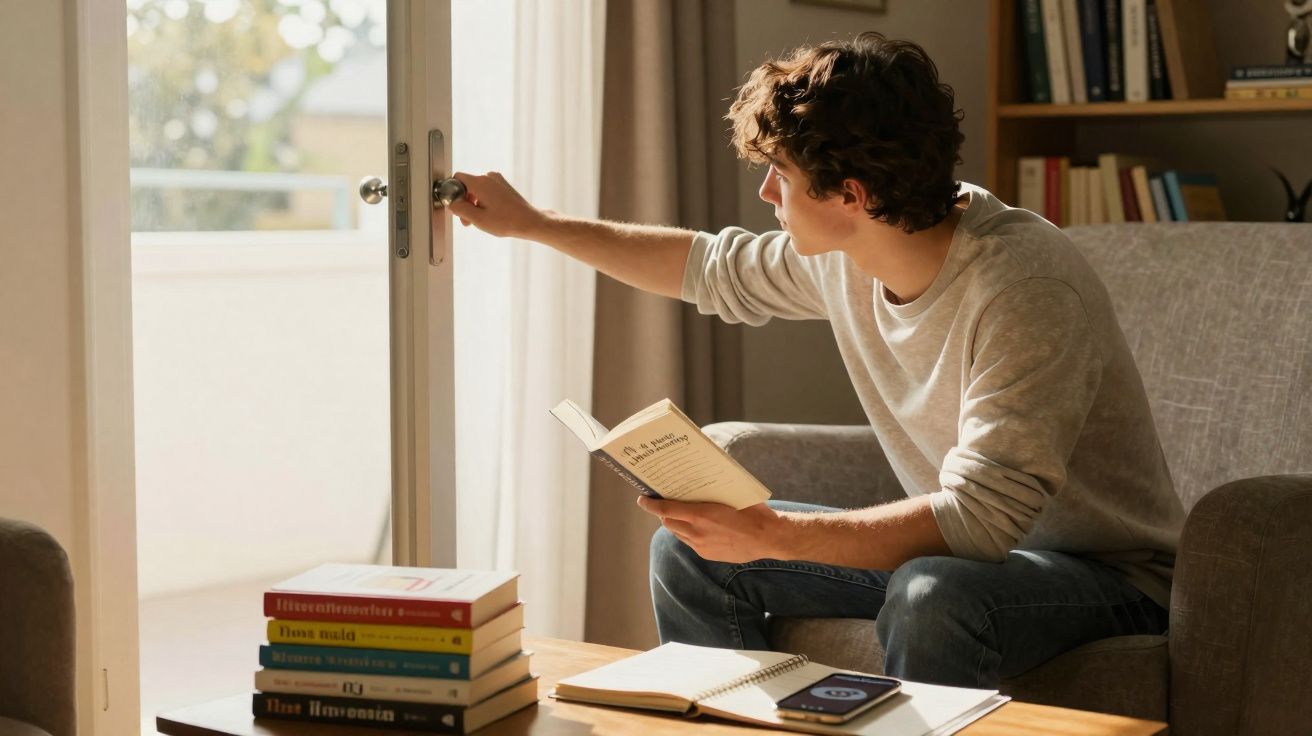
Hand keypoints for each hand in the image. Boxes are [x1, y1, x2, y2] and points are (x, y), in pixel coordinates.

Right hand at [447, 171, 548, 238]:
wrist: (529, 222)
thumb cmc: (507, 221)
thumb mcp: (477, 218)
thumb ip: (459, 209)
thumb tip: (451, 203)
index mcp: (480, 182)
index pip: (457, 178)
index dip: (452, 193)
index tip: (456, 207)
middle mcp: (488, 177)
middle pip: (467, 186)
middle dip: (464, 202)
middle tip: (467, 220)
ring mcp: (497, 181)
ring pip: (476, 189)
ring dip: (473, 204)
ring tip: (479, 220)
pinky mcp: (503, 186)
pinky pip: (486, 191)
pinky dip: (483, 201)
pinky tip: (489, 215)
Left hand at [637, 496, 783, 563]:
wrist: (769, 538)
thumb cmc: (753, 511)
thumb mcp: (730, 494)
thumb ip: (710, 492)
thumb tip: (696, 483)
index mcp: (701, 515)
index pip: (665, 510)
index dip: (651, 505)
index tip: (642, 499)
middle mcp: (697, 532)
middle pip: (668, 523)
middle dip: (663, 513)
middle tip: (663, 503)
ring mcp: (701, 546)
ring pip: (678, 534)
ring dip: (675, 524)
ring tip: (679, 514)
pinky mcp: (707, 554)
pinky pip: (690, 542)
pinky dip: (689, 533)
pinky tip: (697, 527)